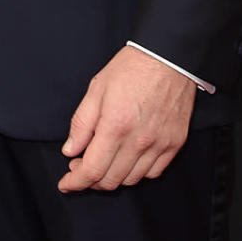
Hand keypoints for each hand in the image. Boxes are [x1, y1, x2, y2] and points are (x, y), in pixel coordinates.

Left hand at [58, 45, 195, 192]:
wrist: (168, 56)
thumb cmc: (131, 68)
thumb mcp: (96, 89)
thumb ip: (81, 123)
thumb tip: (71, 150)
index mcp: (115, 126)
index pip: (92, 170)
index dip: (75, 182)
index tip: (66, 183)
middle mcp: (139, 140)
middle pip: (111, 180)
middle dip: (91, 180)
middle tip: (81, 166)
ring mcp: (160, 144)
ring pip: (132, 179)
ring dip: (113, 177)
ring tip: (103, 161)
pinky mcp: (175, 143)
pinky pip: (154, 172)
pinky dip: (137, 172)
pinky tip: (127, 159)